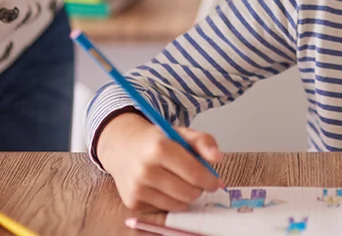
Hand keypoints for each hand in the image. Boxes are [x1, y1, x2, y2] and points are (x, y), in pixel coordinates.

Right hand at [97, 112, 225, 211]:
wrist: (122, 146)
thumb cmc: (156, 140)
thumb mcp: (180, 133)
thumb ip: (204, 141)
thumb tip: (218, 158)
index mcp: (160, 147)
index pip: (194, 173)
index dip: (210, 180)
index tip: (216, 181)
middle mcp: (145, 169)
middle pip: (188, 192)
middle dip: (199, 188)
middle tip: (197, 180)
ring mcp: (137, 187)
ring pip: (178, 204)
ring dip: (186, 195)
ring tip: (180, 181)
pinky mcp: (133, 202)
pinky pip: (164, 209)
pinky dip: (170, 200)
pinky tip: (163, 186)